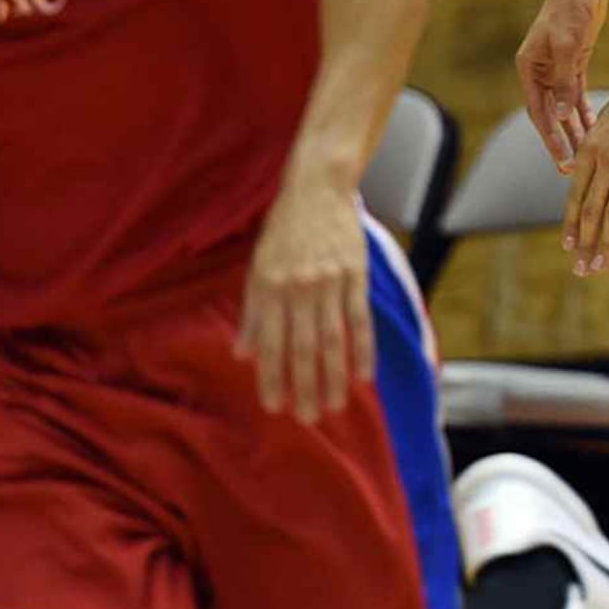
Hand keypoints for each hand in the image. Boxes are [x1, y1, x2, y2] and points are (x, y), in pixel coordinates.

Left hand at [235, 176, 373, 422]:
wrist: (318, 189)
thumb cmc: (284, 230)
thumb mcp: (257, 267)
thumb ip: (252, 312)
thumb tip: (243, 353)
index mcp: (269, 288)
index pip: (270, 343)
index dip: (272, 377)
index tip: (275, 406)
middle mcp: (298, 289)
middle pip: (302, 348)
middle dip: (305, 387)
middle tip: (309, 418)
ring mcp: (329, 283)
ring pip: (332, 340)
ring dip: (334, 377)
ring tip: (335, 406)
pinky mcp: (356, 275)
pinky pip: (360, 320)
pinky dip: (364, 350)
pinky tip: (365, 376)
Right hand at [519, 0, 608, 171]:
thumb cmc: (570, 8)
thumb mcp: (569, 45)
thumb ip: (565, 80)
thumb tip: (563, 115)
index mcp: (529, 68)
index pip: (539, 113)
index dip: (550, 139)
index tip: (562, 161)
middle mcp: (539, 71)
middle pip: (550, 114)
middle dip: (561, 141)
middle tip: (572, 169)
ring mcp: (556, 67)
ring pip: (564, 107)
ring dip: (574, 130)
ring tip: (586, 155)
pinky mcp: (574, 61)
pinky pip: (577, 94)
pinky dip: (584, 111)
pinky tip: (594, 128)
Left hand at [563, 58, 608, 275]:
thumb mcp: (606, 124)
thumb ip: (595, 152)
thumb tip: (584, 175)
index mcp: (589, 149)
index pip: (575, 197)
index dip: (571, 225)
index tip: (569, 248)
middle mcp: (604, 158)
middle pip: (590, 210)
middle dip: (584, 243)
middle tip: (582, 269)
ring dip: (604, 242)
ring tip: (601, 264)